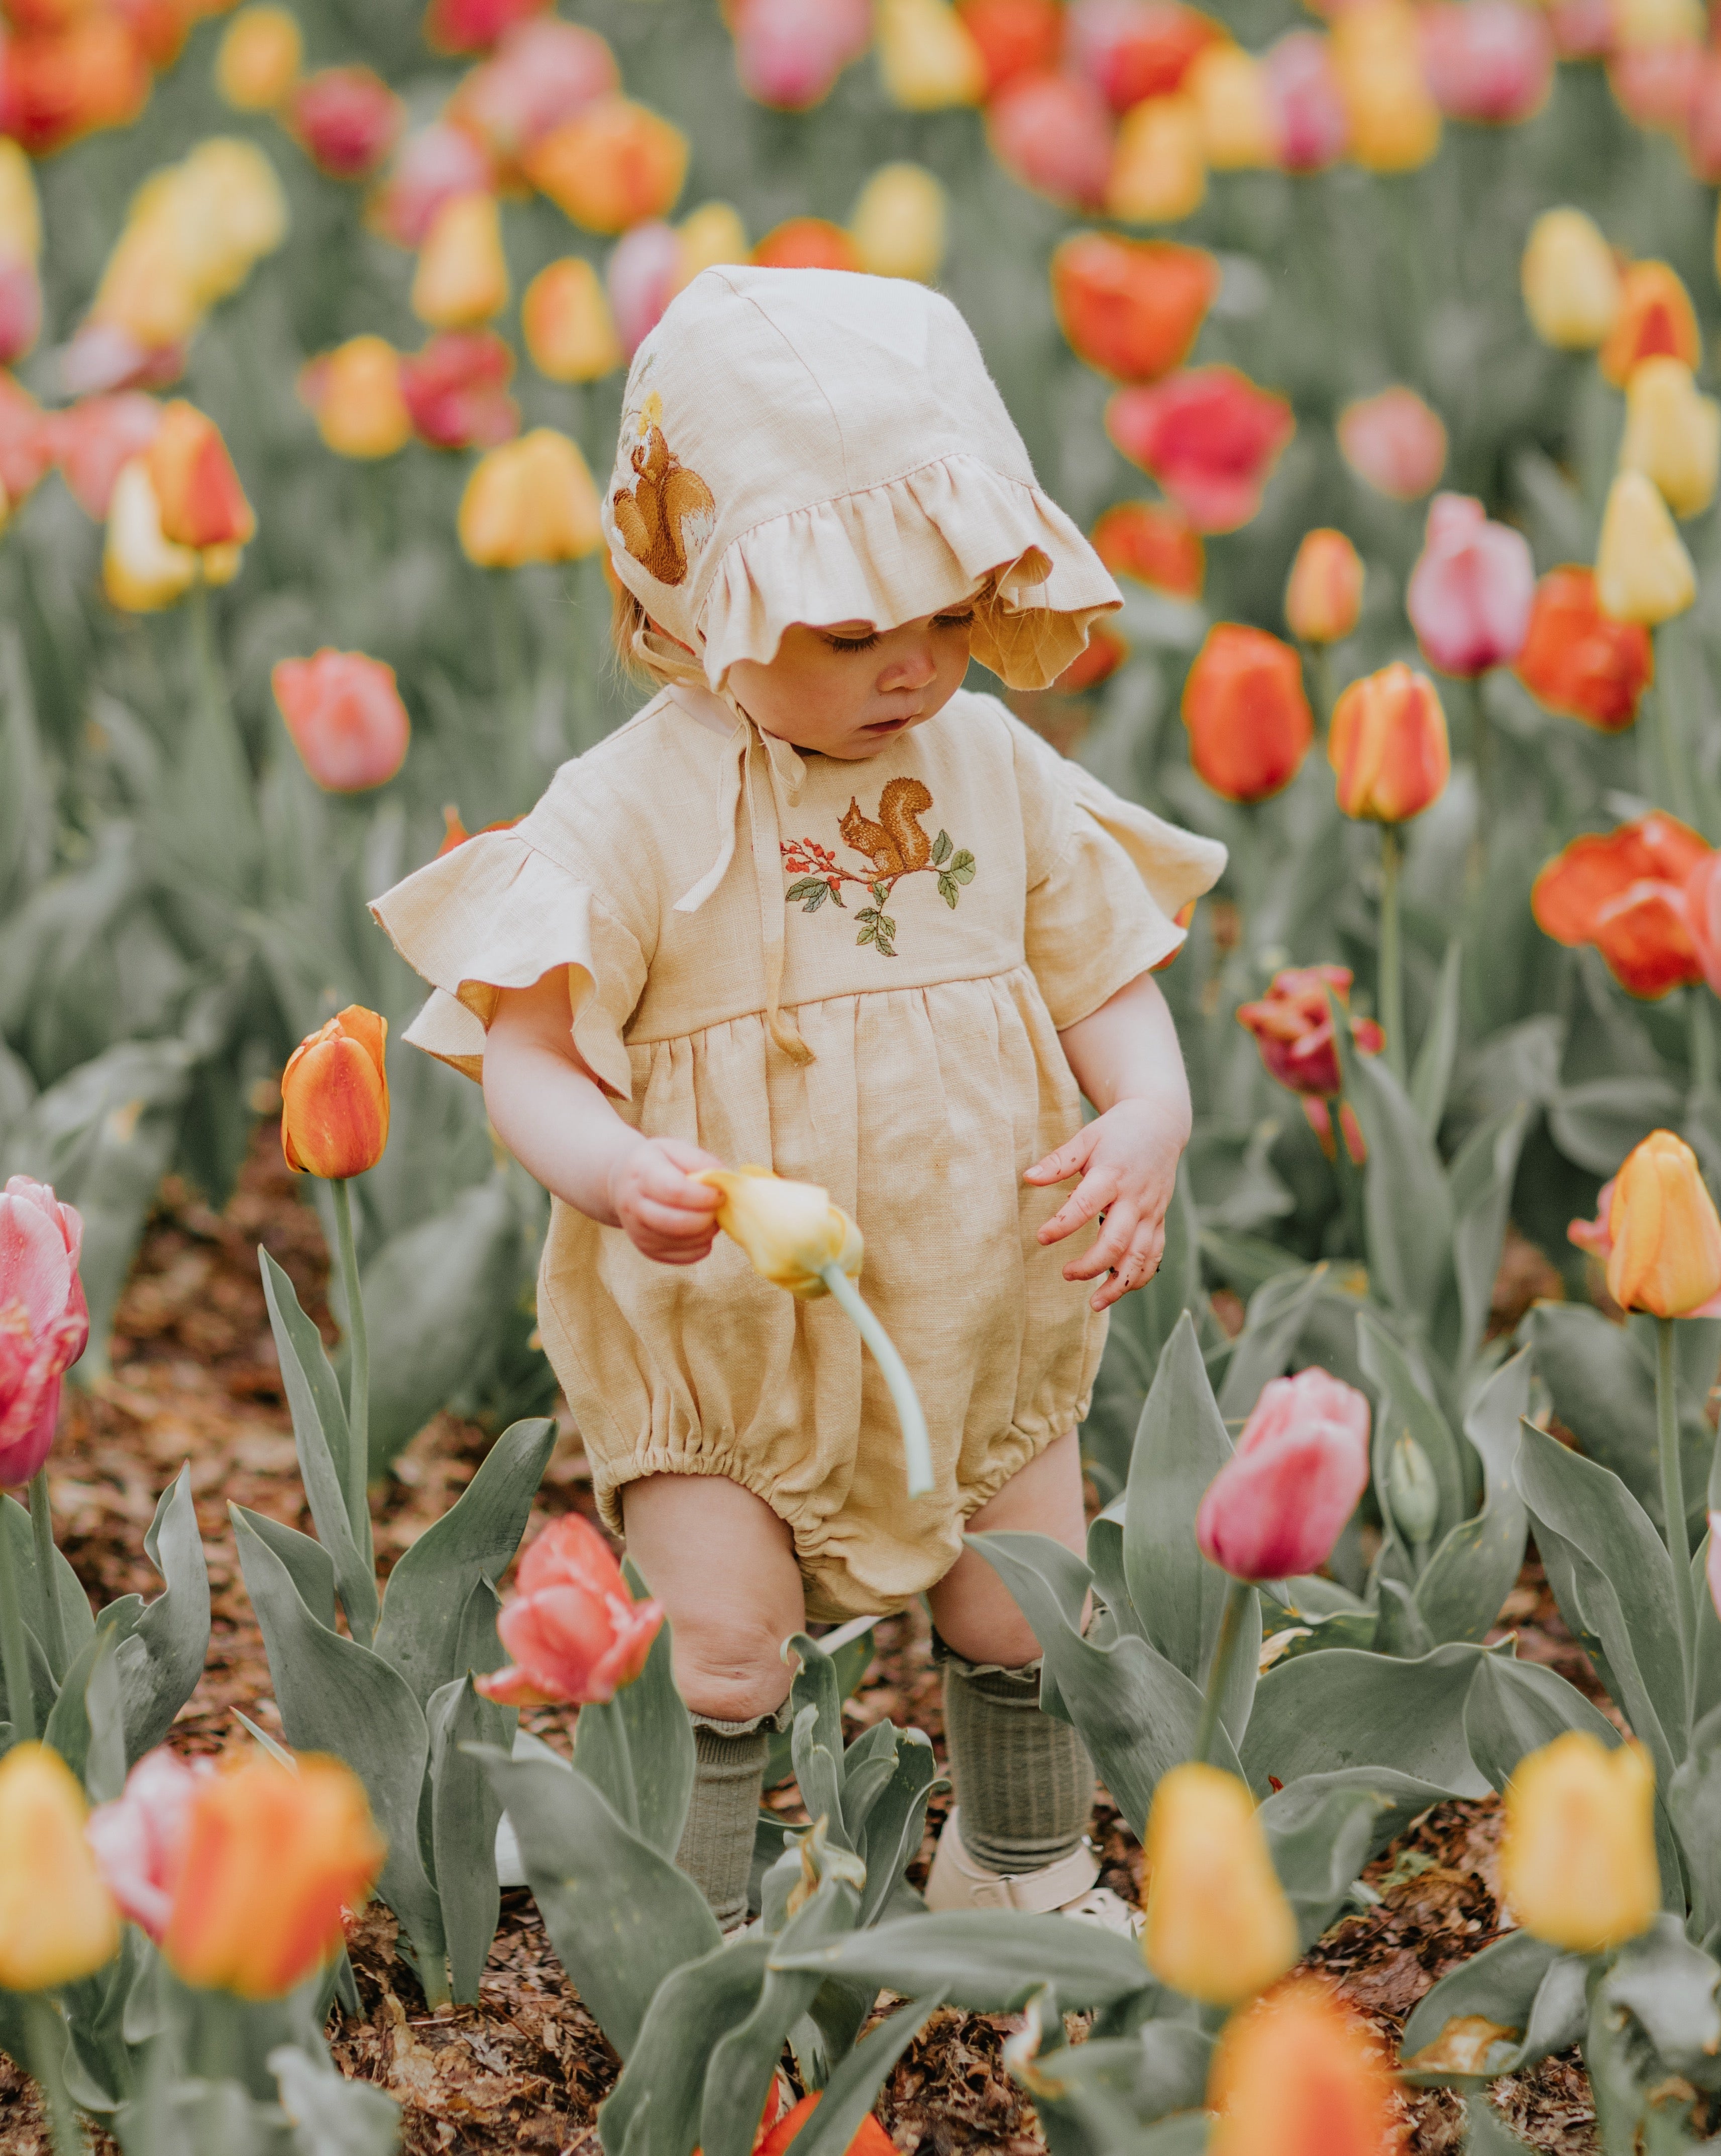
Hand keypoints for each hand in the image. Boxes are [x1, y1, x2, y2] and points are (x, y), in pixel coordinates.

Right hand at [609, 1135, 724, 1264]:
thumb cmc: (657, 1163)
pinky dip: (701, 1245)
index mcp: (641, 1173)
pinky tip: (700, 1229)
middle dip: (707, 1217)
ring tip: (709, 1214)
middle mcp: (633, 1205)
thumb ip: (700, 1161)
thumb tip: (725, 1180)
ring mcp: (638, 1232)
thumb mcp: (674, 1148)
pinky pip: (685, 1257)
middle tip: (718, 1206)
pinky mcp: (648, 1250)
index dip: (703, 1196)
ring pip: (683, 1242)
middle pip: (677, 1223)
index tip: (719, 1193)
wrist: (623, 1184)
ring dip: (707, 1232)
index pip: (674, 1191)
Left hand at [1025, 1097, 1184, 1312]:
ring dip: (1118, 1284)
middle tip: (1065, 1274)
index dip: (1062, 1225)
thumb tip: (1027, 1178)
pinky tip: (1120, 1291)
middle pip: (1116, 1240)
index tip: (1041, 1237)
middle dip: (1091, 1264)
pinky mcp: (1160, 1220)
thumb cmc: (1116, 1131)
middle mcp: (1135, 1197)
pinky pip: (1155, 1255)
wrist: (1161, 1124)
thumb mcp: (1086, 1137)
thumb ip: (1058, 1161)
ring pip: (1139, 1256)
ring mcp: (1151, 1211)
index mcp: (1112, 1174)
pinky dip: (1140, 1277)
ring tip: (1094, 1304)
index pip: (1085, 1205)